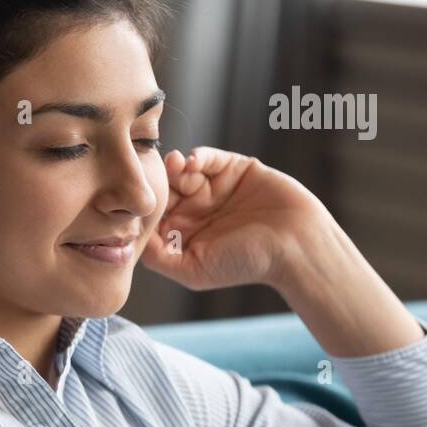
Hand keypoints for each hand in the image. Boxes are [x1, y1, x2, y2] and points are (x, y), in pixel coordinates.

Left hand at [141, 146, 331, 290]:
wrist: (295, 244)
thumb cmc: (246, 263)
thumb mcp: (193, 270)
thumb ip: (159, 257)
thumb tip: (131, 240)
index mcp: (184, 233)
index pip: (154, 215)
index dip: (144, 207)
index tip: (136, 200)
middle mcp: (196, 210)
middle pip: (165, 190)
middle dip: (158, 182)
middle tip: (153, 176)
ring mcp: (215, 188)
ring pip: (182, 172)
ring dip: (174, 167)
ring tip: (175, 167)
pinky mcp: (234, 169)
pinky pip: (207, 157)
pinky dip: (197, 156)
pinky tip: (191, 162)